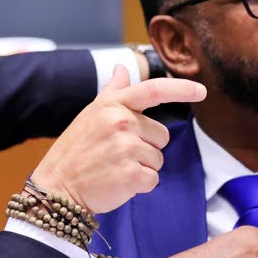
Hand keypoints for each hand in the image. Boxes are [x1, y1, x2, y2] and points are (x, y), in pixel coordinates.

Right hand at [30, 66, 205, 213]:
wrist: (56, 189)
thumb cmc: (75, 150)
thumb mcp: (91, 114)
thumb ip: (112, 91)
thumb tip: (122, 68)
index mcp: (113, 105)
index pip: (154, 90)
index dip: (181, 89)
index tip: (201, 91)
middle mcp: (121, 123)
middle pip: (161, 135)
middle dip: (146, 147)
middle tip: (117, 154)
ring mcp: (126, 149)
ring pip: (158, 159)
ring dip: (141, 167)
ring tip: (114, 168)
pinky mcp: (131, 175)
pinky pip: (153, 179)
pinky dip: (139, 185)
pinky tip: (117, 182)